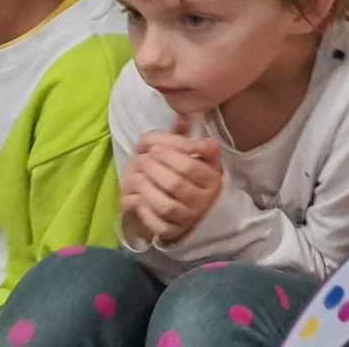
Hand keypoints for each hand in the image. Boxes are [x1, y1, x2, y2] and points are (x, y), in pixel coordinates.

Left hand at [121, 119, 223, 244]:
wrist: (199, 211)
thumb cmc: (195, 177)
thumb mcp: (198, 157)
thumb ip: (188, 139)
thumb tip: (183, 116)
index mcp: (213, 179)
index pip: (190, 167)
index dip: (170, 156)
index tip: (155, 148)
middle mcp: (204, 200)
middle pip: (176, 185)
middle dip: (155, 170)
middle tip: (142, 160)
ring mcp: (189, 218)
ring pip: (166, 205)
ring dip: (148, 190)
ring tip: (135, 177)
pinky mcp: (174, 232)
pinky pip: (158, 225)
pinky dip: (146, 212)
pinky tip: (139, 199)